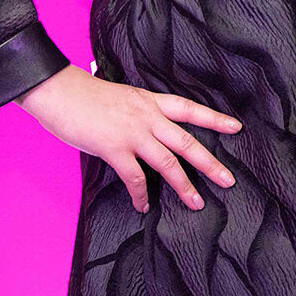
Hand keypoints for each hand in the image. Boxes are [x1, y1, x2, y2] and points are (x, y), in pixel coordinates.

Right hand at [15, 64, 241, 212]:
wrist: (59, 90)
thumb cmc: (84, 95)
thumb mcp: (120, 98)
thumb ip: (136, 115)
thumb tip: (144, 133)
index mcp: (149, 101)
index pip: (189, 108)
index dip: (214, 118)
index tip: (236, 126)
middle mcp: (147, 116)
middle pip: (187, 141)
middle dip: (210, 162)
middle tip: (228, 180)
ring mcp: (132, 132)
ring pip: (168, 163)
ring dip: (183, 186)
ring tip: (196, 203)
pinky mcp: (114, 148)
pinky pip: (135, 177)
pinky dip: (141, 195)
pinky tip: (144, 206)